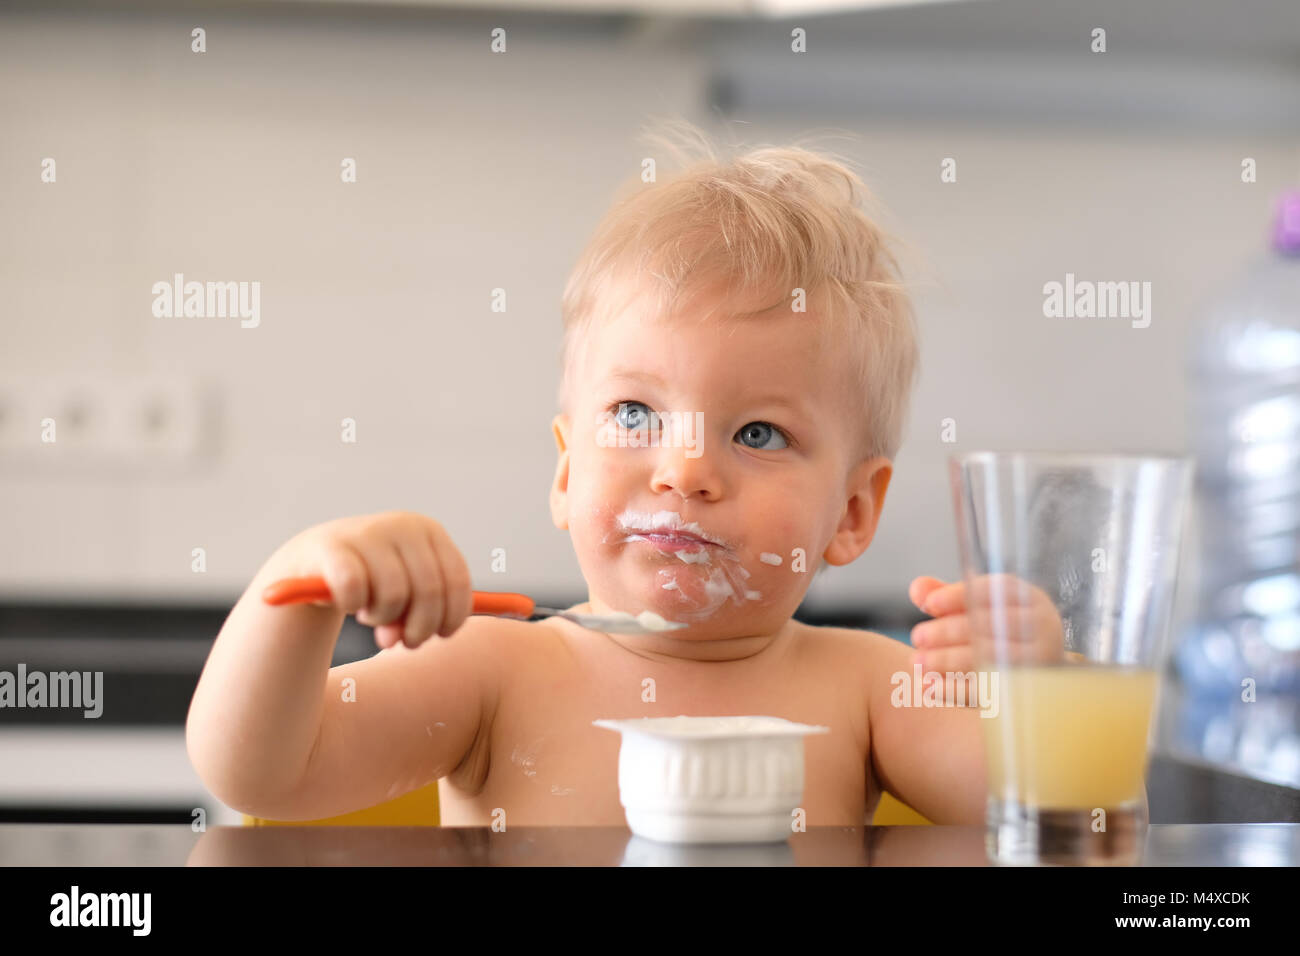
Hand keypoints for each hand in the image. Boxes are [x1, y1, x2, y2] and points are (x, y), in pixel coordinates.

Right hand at [274, 511, 473, 649]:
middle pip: (429, 591)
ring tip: (372, 616)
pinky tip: (350, 604)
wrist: (315, 562)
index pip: (457, 579)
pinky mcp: (332, 547)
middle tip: (401, 640)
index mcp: (429, 530)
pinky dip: (353, 605)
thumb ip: (420, 615)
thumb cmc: (372, 581)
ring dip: (383, 618)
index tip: (441, 635)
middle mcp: (403, 525)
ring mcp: (367, 531)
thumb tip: (410, 636)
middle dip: (418, 627)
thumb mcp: (407, 594)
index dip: (452, 615)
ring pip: (394, 594)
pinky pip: (355, 589)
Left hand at [909, 574, 1068, 702]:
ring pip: (991, 659)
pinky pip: (990, 692)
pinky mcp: (1027, 693)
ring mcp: (1040, 662)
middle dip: (949, 631)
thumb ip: (945, 596)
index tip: (928, 604)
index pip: (995, 589)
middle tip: (917, 637)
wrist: (1037, 678)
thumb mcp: (976, 609)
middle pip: (992, 625)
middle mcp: (1041, 627)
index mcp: (1029, 598)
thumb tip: (917, 589)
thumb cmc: (997, 632)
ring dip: (949, 660)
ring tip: (917, 661)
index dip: (959, 595)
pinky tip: (930, 688)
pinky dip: (957, 690)